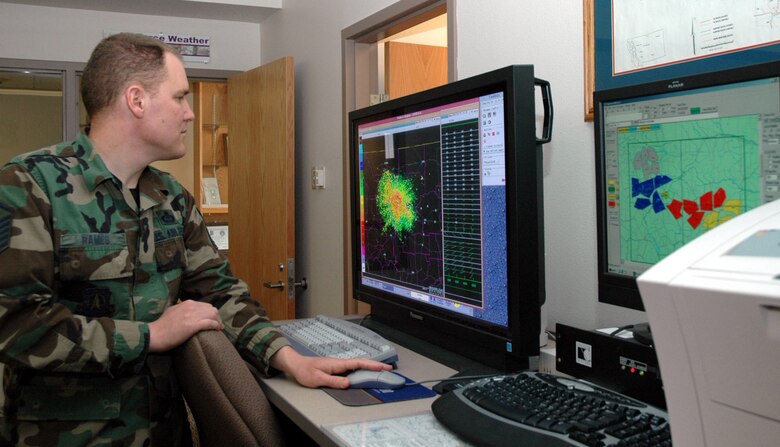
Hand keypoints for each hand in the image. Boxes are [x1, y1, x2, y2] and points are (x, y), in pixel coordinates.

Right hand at [148, 300, 223, 351]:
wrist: (154, 334)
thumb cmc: (161, 325)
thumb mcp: (171, 311)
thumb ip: (180, 308)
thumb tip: (186, 309)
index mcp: (186, 303)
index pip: (204, 305)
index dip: (210, 312)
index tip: (212, 319)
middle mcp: (191, 306)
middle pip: (211, 309)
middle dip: (216, 317)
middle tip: (218, 325)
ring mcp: (192, 316)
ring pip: (213, 314)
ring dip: (218, 321)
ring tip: (219, 328)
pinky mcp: (193, 325)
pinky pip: (210, 323)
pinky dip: (216, 325)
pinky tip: (218, 329)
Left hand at [270, 346, 392, 388]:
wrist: (296, 364)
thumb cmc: (305, 371)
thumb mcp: (318, 379)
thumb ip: (333, 381)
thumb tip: (348, 383)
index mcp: (337, 364)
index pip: (358, 363)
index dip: (372, 365)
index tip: (383, 367)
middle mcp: (340, 363)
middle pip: (361, 363)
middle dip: (376, 365)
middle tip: (389, 369)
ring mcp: (338, 366)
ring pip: (358, 366)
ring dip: (370, 367)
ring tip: (381, 372)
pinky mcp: (336, 369)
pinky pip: (352, 369)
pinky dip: (361, 370)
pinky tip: (365, 374)